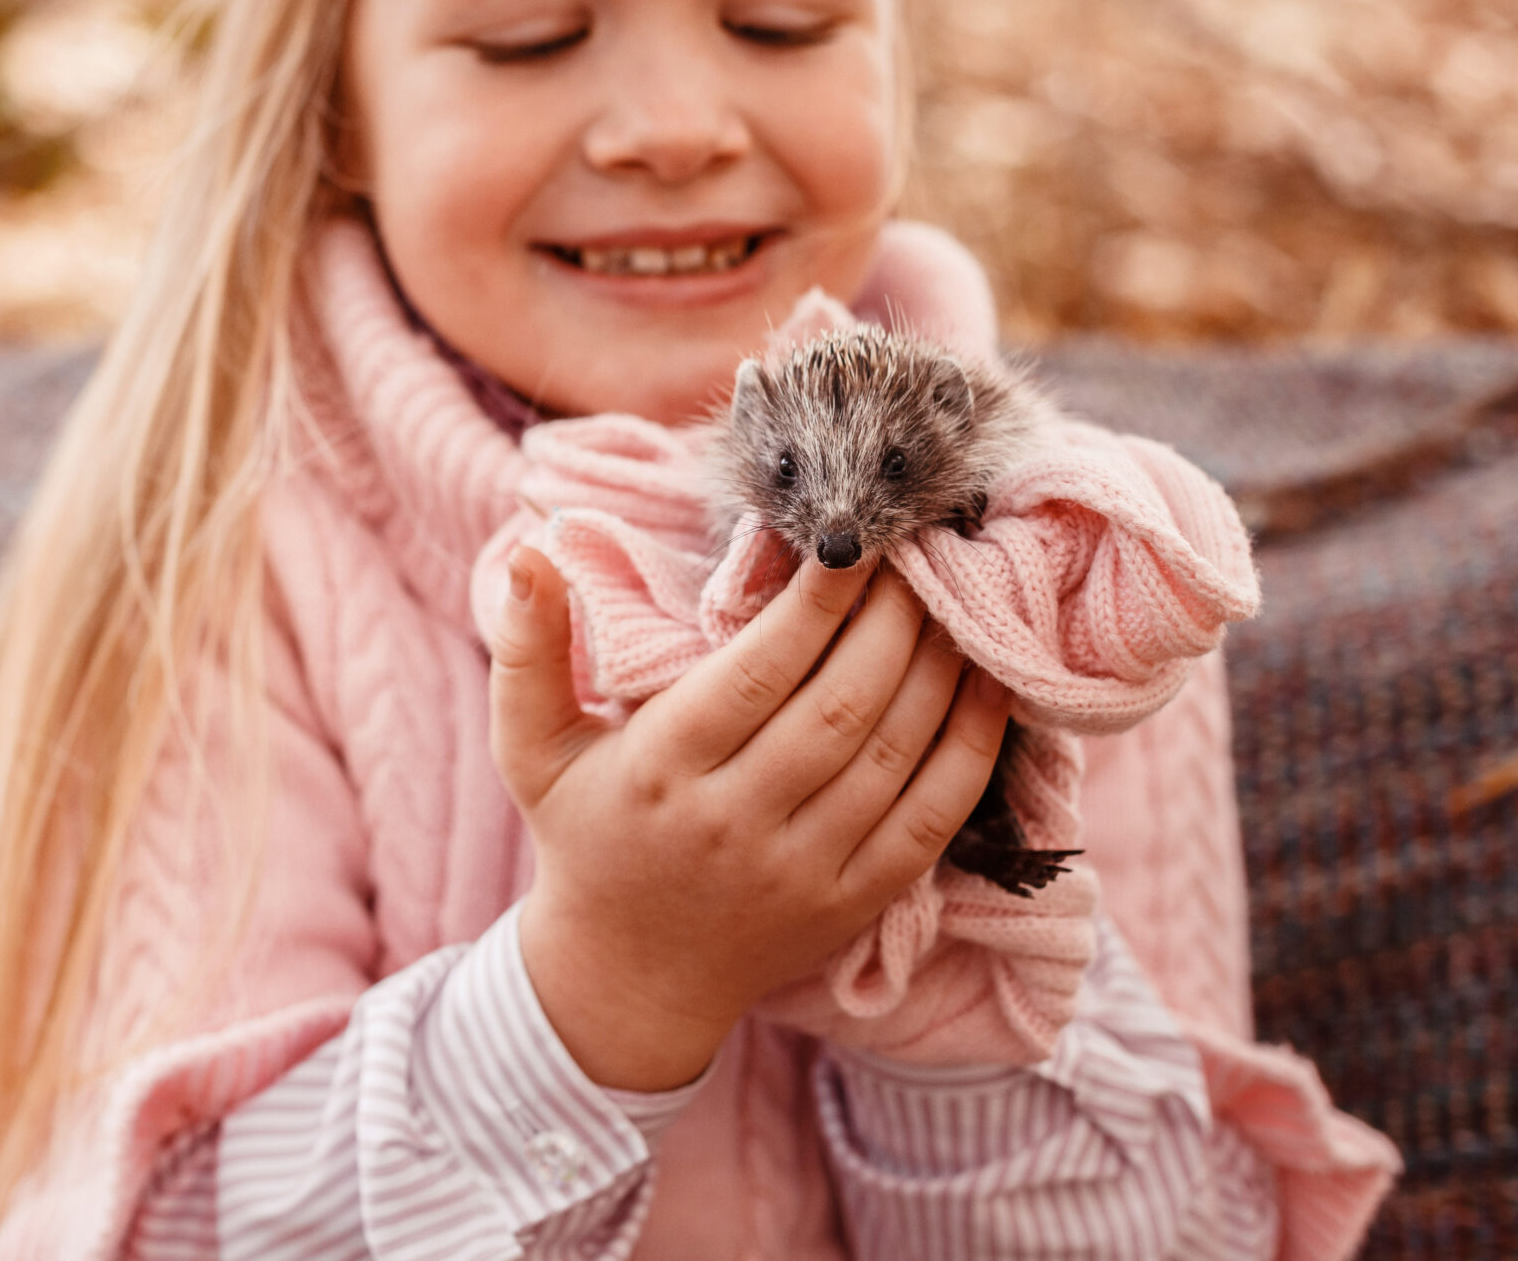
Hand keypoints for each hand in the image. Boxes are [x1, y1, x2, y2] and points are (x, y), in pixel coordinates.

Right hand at [490, 545, 1009, 1092]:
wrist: (627, 978)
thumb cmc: (584, 834)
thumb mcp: (530, 746)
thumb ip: (528, 648)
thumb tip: (531, 552)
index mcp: (660, 768)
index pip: (757, 671)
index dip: (817, 601)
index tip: (853, 539)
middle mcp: (734, 821)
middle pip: (839, 705)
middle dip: (893, 619)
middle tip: (919, 552)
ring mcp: (801, 869)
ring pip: (893, 754)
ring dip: (939, 668)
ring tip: (958, 599)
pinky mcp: (852, 903)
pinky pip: (931, 819)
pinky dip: (971, 748)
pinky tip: (990, 687)